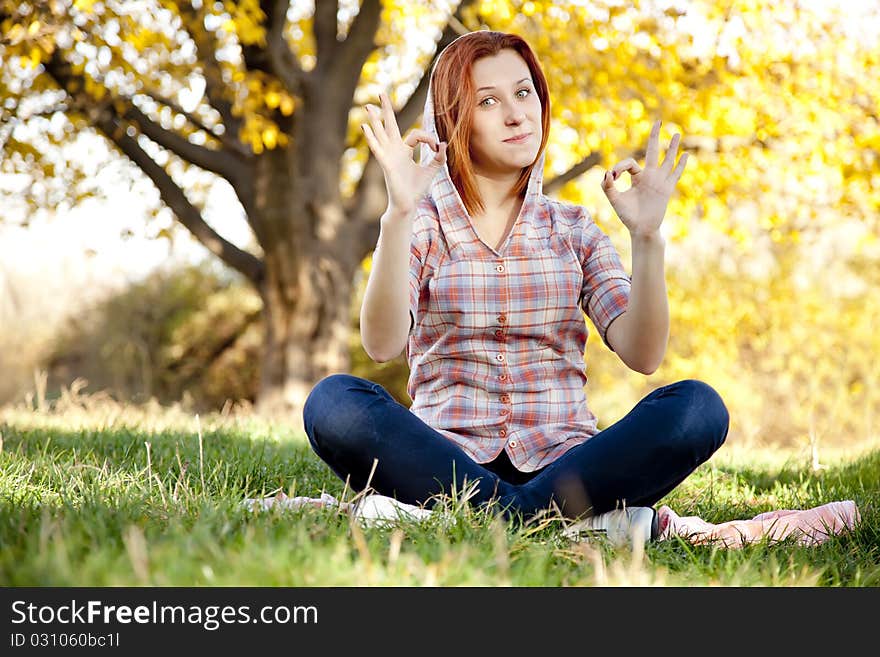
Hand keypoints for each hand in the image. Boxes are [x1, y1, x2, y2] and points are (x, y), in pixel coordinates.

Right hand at [361, 91, 446, 215]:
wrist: (408, 205)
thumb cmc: (416, 189)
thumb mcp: (431, 170)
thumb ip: (439, 157)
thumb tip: (443, 143)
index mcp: (404, 151)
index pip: (416, 135)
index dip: (429, 138)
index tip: (437, 148)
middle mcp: (394, 150)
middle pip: (390, 125)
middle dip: (386, 109)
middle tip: (381, 92)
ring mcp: (388, 156)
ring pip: (381, 133)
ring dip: (374, 120)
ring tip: (368, 106)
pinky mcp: (386, 164)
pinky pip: (377, 149)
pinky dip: (371, 138)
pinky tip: (365, 128)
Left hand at [601, 120, 687, 236]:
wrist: (641, 229)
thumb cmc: (628, 215)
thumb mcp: (615, 200)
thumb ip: (608, 187)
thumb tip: (607, 173)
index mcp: (636, 177)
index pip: (630, 164)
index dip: (620, 167)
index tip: (613, 176)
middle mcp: (649, 176)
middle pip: (652, 151)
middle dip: (654, 137)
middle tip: (658, 121)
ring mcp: (659, 181)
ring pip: (667, 160)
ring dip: (672, 147)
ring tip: (676, 133)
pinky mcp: (667, 189)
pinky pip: (675, 175)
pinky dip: (681, 165)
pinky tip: (685, 155)